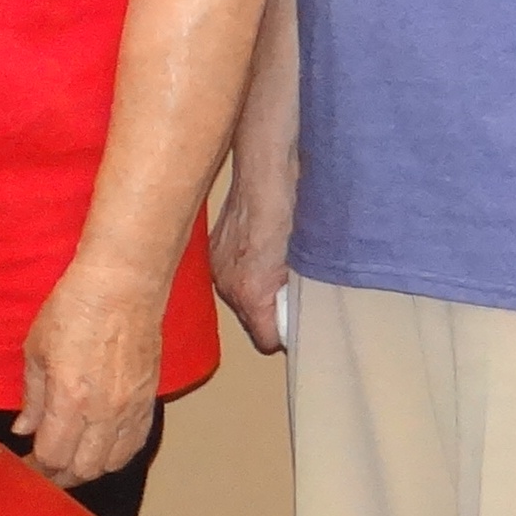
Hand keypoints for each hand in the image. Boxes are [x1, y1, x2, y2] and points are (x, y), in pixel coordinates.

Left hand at [14, 259, 164, 487]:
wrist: (123, 288)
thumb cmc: (73, 310)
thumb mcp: (36, 350)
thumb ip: (32, 397)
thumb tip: (24, 429)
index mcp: (70, 400)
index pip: (53, 455)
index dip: (36, 467)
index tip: (25, 464)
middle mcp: (104, 412)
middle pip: (84, 468)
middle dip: (60, 475)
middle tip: (44, 467)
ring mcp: (131, 409)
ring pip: (112, 462)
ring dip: (89, 469)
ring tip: (71, 461)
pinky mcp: (149, 401)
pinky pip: (136, 444)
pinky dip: (116, 455)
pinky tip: (102, 449)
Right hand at [211, 149, 293, 357]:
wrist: (264, 176)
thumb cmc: (289, 215)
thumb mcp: (303, 262)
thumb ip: (297, 295)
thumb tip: (303, 313)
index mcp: (250, 293)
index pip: (266, 339)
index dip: (284, 332)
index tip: (298, 318)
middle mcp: (227, 285)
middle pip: (251, 319)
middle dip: (269, 309)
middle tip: (290, 288)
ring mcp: (215, 267)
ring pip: (240, 297)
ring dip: (257, 290)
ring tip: (277, 269)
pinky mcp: (212, 250)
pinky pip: (230, 276)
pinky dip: (244, 271)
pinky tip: (260, 254)